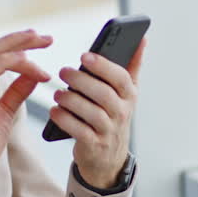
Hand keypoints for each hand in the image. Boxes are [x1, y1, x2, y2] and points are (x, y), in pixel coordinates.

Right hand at [0, 30, 52, 187]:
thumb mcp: (5, 112)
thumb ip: (17, 91)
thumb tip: (33, 74)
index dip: (17, 47)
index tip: (40, 44)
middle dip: (20, 39)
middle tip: (46, 37)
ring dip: (19, 45)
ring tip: (42, 43)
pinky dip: (13, 62)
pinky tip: (32, 66)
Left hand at [49, 37, 145, 188]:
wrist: (107, 157)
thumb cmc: (112, 115)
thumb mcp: (124, 93)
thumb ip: (132, 66)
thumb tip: (142, 39)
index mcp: (129, 95)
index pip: (121, 78)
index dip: (103, 66)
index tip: (85, 56)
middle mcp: (122, 113)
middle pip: (104, 94)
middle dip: (82, 81)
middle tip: (64, 72)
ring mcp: (109, 130)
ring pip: (91, 113)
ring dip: (72, 100)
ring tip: (58, 93)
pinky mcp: (94, 145)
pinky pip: (79, 131)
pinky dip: (65, 120)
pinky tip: (54, 111)